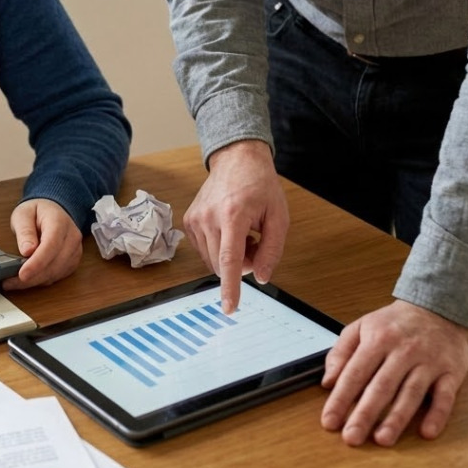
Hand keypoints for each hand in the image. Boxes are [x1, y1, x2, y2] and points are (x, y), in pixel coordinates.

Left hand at [1, 198, 81, 289]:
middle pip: (55, 264)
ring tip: (14, 281)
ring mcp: (74, 251)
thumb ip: (25, 231)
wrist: (54, 210)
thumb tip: (27, 250)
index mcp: (59, 222)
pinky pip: (58, 276)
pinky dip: (42, 280)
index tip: (22, 274)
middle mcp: (71, 238)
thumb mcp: (23, 214)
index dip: (37, 263)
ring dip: (35, 281)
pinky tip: (28, 279)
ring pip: (56, 273)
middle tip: (10, 282)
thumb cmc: (38, 211)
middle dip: (32, 277)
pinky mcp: (72, 261)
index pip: (51, 245)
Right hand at [182, 140, 288, 311]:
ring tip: (243, 234)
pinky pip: (204, 250)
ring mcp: (195, 219)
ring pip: (212, 260)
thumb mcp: (278, 217)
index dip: (230, 287)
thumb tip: (261, 277)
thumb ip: (272, 250)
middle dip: (241, 265)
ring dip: (230, 257)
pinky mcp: (188, 221)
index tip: (229, 307)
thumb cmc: (260, 185)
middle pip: (222, 264)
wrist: (236, 159)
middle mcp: (209, 218)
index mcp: (233, 215)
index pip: (230, 259)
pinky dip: (219, 249)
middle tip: (256, 244)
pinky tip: (229, 231)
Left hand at [321, 300, 467, 445]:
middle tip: (352, 437)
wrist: (436, 307)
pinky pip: (445, 396)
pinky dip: (437, 415)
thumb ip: (341, 353)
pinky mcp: (451, 372)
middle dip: (365, 414)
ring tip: (382, 439)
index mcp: (378, 340)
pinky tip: (427, 432)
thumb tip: (329, 382)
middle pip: (381, 387)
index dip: (341, 399)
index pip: (355, 373)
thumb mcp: (361, 327)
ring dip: (396, 418)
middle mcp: (403, 351)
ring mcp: (428, 362)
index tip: (330, 421)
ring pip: (411, 393)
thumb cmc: (394, 323)